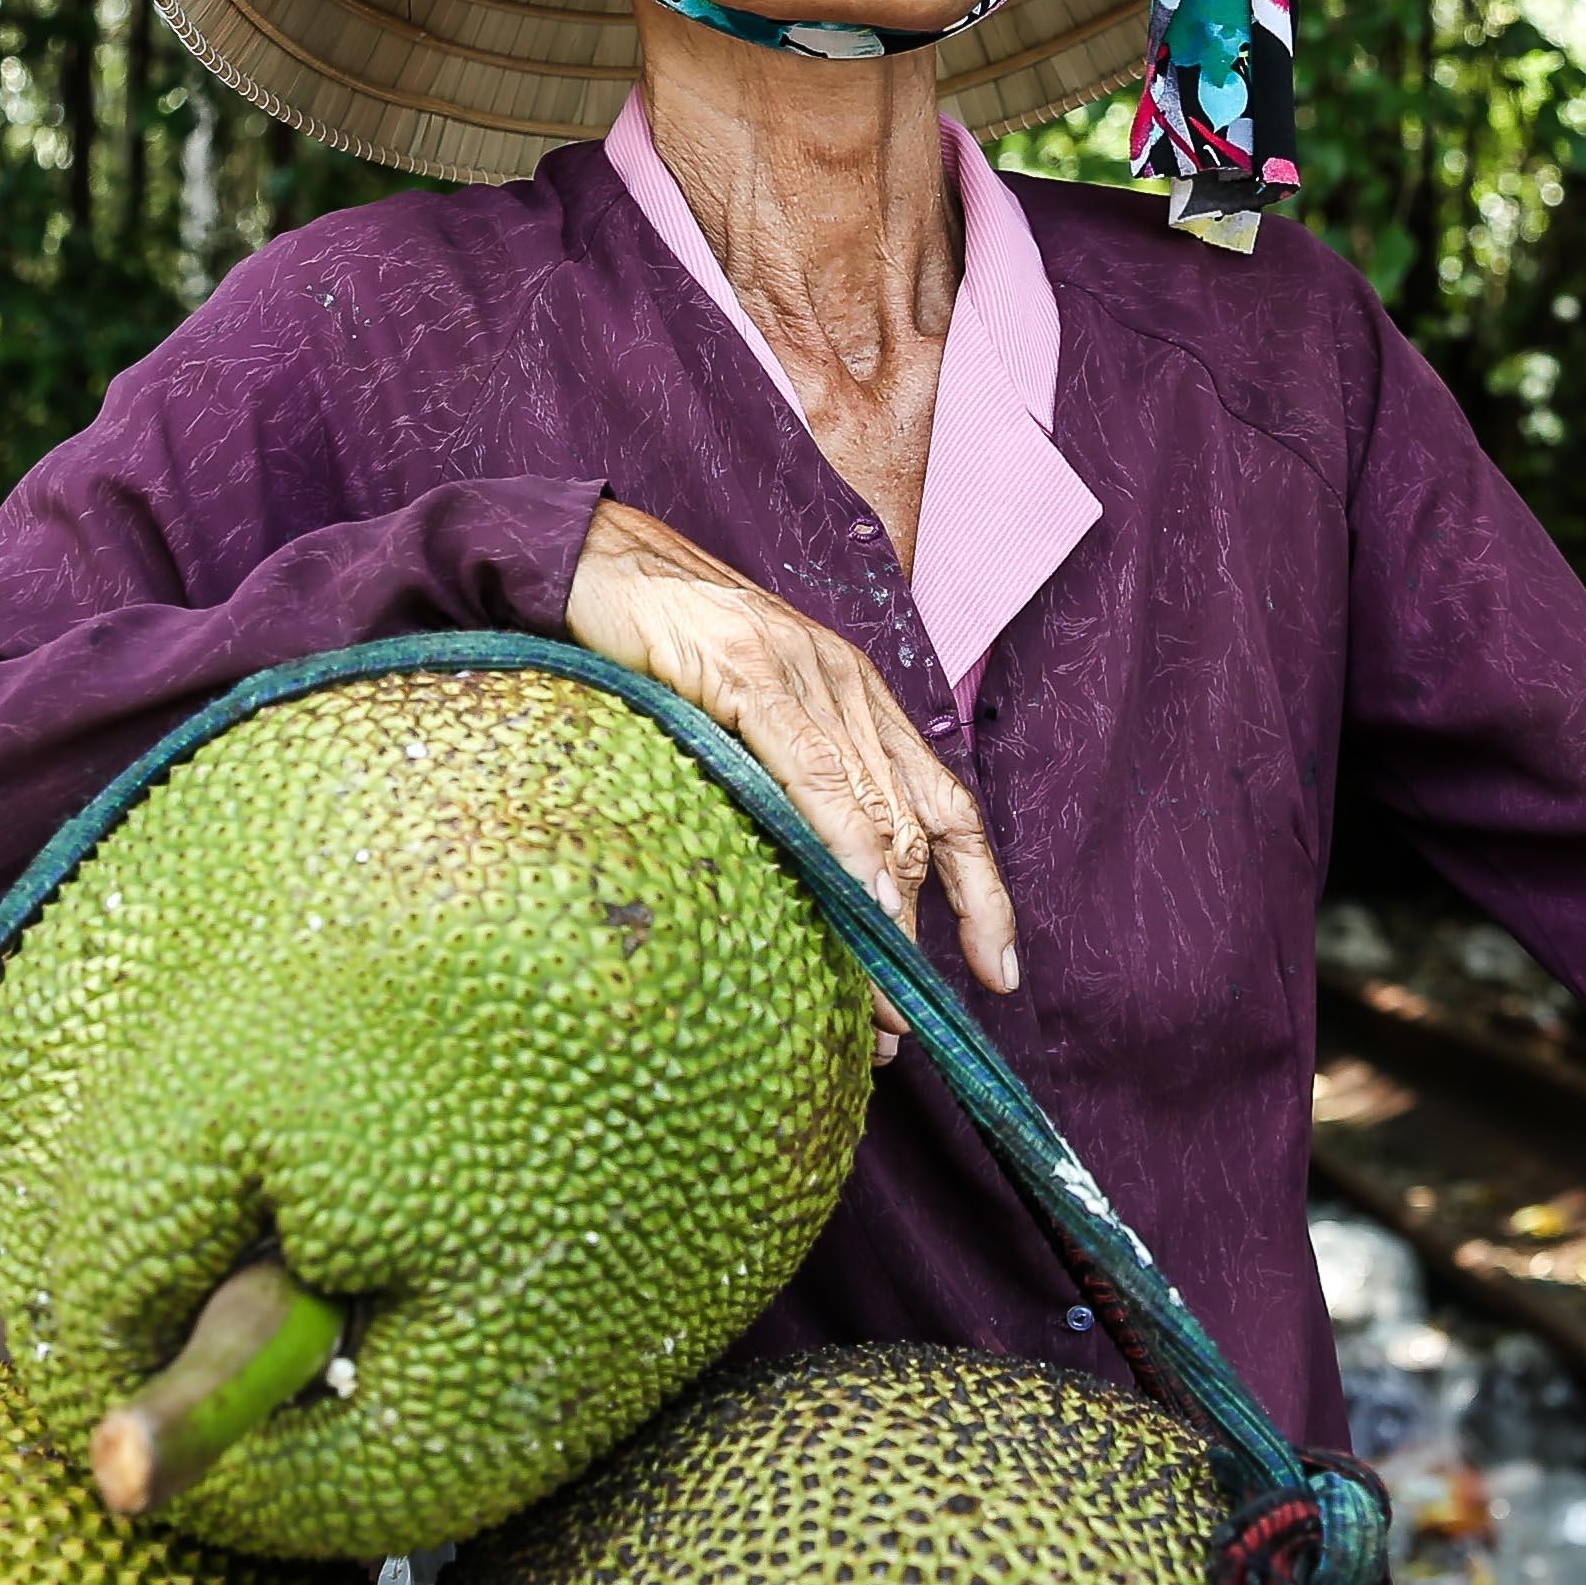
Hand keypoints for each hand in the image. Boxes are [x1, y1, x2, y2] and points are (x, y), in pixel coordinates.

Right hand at [563, 498, 1020, 992]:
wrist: (589, 559)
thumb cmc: (653, 647)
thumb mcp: (738, 720)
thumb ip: (784, 784)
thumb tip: (807, 886)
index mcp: (856, 696)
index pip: (944, 805)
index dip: (982, 892)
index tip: (996, 971)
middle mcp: (847, 684)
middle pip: (916, 828)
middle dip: (921, 936)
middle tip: (904, 1025)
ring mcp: (802, 674)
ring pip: (875, 812)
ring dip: (886, 919)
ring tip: (880, 1006)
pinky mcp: (745, 671)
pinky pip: (813, 771)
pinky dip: (844, 843)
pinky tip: (856, 903)